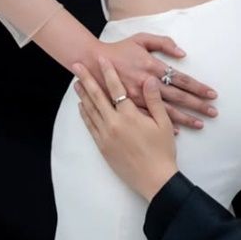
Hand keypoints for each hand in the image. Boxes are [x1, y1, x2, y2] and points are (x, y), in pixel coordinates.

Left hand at [74, 58, 177, 200]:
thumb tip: (149, 79)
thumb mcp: (164, 124)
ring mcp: (106, 136)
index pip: (116, 88)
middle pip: (97, 96)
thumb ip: (154, 100)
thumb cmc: (162, 151)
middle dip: (86, 79)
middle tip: (77, 65)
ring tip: (76, 82)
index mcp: (130, 116)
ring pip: (90, 111)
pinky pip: (90, 126)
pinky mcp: (102, 147)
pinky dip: (85, 114)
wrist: (154, 180)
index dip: (108, 72)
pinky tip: (82, 107)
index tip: (101, 59)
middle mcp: (114, 124)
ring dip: (82, 95)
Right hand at [90, 33, 217, 129]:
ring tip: (201, 124)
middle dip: (197, 105)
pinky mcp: (129, 107)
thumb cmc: (119, 50)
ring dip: (185, 118)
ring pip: (166, 111)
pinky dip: (163, 125)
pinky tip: (176, 132)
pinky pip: (149, 119)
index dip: (198, 87)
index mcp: (153, 66)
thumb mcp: (141, 39)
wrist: (92, 62)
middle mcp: (148, 84)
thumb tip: (182, 53)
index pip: (181, 79)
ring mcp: (138, 98)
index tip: (212, 94)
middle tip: (213, 111)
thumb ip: (163, 42)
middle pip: (179, 97)